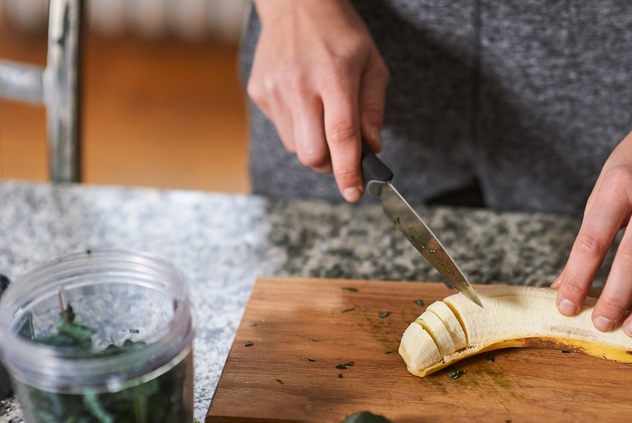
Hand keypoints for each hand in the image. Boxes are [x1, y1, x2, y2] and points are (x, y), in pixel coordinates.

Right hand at [248, 0, 388, 201]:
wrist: (296, 2)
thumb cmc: (341, 33)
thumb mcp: (372, 64)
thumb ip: (373, 109)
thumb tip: (371, 148)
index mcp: (334, 76)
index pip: (341, 137)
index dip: (349, 172)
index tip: (354, 194)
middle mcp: (300, 84)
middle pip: (312, 154)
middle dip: (330, 164)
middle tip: (343, 153)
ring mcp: (275, 89)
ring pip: (296, 146)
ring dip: (315, 144)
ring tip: (322, 114)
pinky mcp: (259, 91)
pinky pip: (282, 128)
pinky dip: (298, 127)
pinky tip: (304, 100)